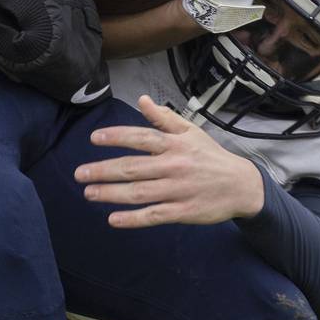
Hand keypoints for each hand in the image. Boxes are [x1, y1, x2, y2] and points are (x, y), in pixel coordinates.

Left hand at [75, 95, 263, 226]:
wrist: (240, 185)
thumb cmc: (210, 155)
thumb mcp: (190, 131)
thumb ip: (164, 117)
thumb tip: (141, 100)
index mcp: (174, 144)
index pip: (140, 138)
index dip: (116, 137)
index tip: (94, 138)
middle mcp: (173, 166)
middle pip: (132, 168)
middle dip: (103, 170)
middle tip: (79, 173)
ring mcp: (177, 190)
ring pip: (138, 192)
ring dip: (110, 194)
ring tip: (89, 192)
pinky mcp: (182, 212)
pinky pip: (152, 216)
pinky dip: (132, 219)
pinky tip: (113, 219)